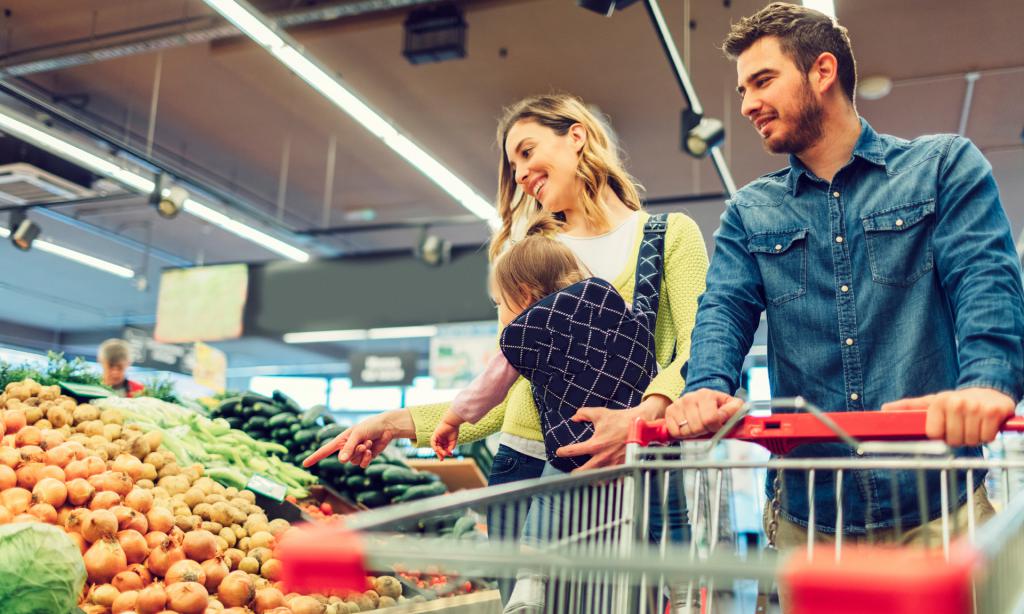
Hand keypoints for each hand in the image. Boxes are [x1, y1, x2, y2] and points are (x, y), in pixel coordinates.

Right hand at [303, 409, 415, 468]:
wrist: (386, 428)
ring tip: (368, 442)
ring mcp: (355, 454)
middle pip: (345, 459)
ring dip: (363, 453)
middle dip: (355, 451)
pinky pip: (362, 465)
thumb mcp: (357, 435)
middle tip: (363, 442)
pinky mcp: (365, 458)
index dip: (314, 457)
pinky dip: (367, 458)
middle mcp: (346, 449)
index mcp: (340, 441)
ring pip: (354, 462)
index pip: (324, 451)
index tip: (304, 464)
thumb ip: (348, 448)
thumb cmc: (369, 426)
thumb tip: (341, 462)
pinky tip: (371, 450)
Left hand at [431, 423, 459, 459]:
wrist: (452, 423)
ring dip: (439, 451)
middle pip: (439, 449)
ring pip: (436, 447)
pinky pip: (433, 442)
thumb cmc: (453, 431)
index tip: (450, 455)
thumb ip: (451, 448)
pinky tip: (437, 450)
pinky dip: (434, 447)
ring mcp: (437, 438)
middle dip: (440, 454)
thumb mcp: (453, 442)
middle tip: (442, 459)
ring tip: (443, 454)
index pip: (444, 449)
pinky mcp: (435, 435)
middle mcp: (440, 440)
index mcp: (444, 441)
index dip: (446, 453)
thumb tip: (449, 453)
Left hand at [555, 395, 670, 471]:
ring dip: (592, 479)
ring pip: (599, 479)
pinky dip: (610, 481)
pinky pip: (615, 479)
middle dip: (576, 474)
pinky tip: (606, 480)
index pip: (574, 451)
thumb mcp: (600, 413)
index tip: (559, 452)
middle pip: (584, 472)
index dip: (563, 452)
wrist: (640, 425)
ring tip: (588, 479)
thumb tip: (573, 417)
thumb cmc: (620, 419)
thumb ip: (584, 414)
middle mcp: (603, 457)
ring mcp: (613, 464)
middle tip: (572, 474)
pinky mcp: (623, 467)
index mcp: (595, 444)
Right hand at [664, 388, 743, 438]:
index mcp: (706, 395)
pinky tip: (687, 427)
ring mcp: (679, 403)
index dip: (716, 428)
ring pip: (685, 430)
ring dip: (693, 434)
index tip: (717, 426)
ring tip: (697, 427)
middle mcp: (690, 397)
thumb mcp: (731, 405)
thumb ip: (737, 410)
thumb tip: (741, 412)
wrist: (702, 399)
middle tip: (707, 428)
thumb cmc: (718, 406)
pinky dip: (681, 434)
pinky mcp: (670, 411)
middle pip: (697, 427)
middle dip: (704, 432)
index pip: (710, 419)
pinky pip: (674, 431)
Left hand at [881, 387, 1015, 445]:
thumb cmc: (955, 402)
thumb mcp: (931, 402)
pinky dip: (988, 435)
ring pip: (972, 440)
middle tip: (962, 425)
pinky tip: (985, 423)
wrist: (987, 392)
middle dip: (958, 437)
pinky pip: (988, 437)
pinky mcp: (995, 412)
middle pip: (954, 440)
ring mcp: (977, 407)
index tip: (946, 426)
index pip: (935, 434)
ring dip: (973, 436)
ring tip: (973, 423)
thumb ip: (908, 407)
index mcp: (939, 402)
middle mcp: (957, 403)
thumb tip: (883, 410)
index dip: (941, 435)